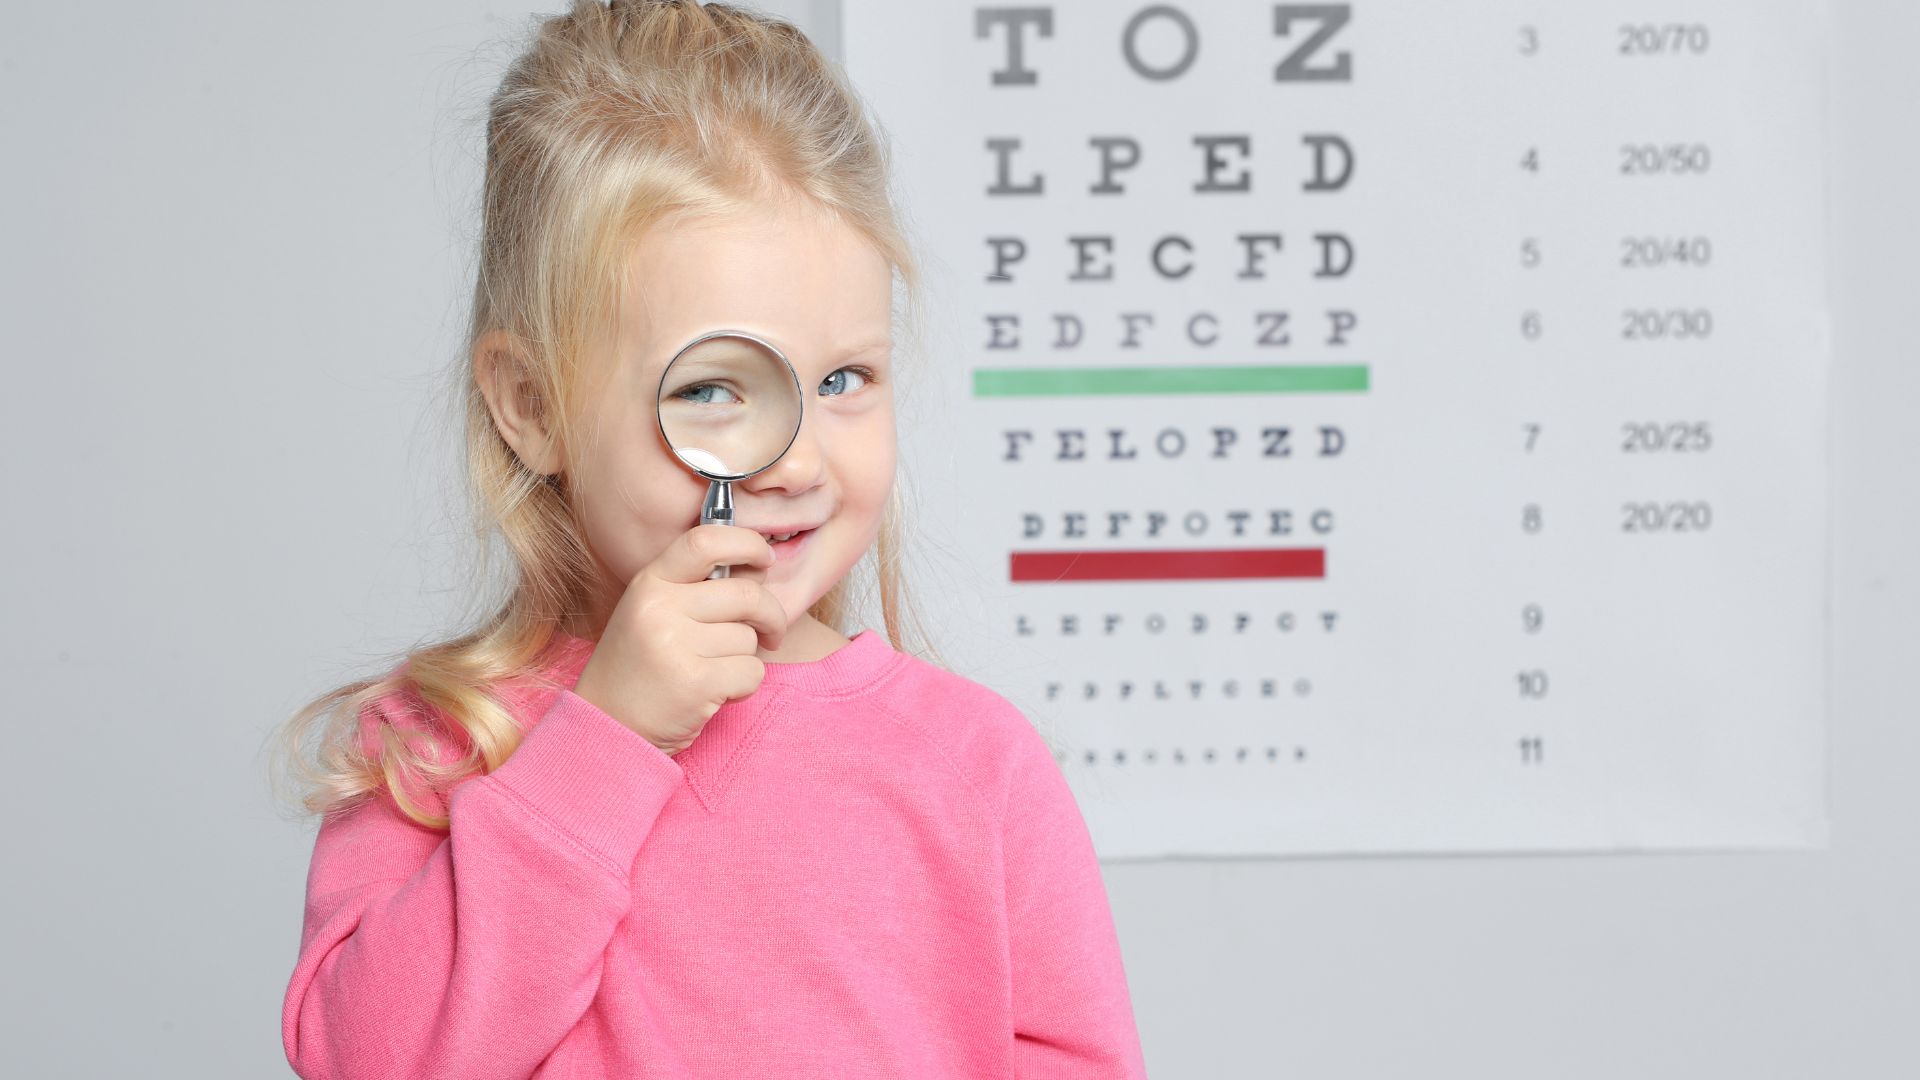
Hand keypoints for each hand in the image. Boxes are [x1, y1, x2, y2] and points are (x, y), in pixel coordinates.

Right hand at [571, 523, 788, 755]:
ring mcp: (675, 645)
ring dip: (745, 658)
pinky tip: (716, 693)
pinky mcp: (695, 683)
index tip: (763, 559)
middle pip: (746, 594)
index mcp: (649, 583)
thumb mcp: (651, 612)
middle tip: (770, 633)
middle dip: (771, 615)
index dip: (746, 543)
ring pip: (749, 638)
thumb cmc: (641, 668)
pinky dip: (744, 686)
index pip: (706, 539)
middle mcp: (659, 608)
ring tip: (712, 671)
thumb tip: (757, 566)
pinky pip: (752, 672)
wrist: (608, 727)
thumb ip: (693, 587)